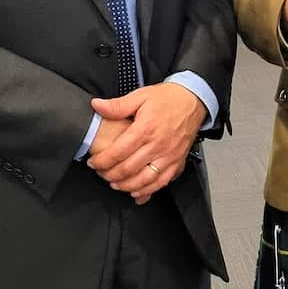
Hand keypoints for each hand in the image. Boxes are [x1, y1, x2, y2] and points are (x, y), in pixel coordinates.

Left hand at [87, 82, 205, 202]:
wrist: (193, 100)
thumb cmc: (168, 99)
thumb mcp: (141, 96)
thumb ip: (118, 105)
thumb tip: (97, 105)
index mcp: (146, 129)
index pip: (118, 152)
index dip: (102, 161)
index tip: (93, 163)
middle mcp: (158, 145)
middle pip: (129, 169)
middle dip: (111, 175)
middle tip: (101, 174)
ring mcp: (169, 156)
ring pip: (145, 180)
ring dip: (127, 186)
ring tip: (115, 184)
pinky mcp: (177, 162)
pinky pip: (162, 182)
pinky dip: (148, 191)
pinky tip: (137, 192)